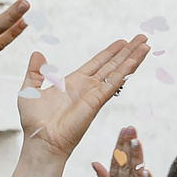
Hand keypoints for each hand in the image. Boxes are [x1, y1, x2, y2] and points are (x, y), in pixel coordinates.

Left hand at [17, 37, 149, 159]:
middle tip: (143, 38)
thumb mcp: (30, 88)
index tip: (123, 42)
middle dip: (128, 51)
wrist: (41, 139)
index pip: (98, 63)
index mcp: (74, 83)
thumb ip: (35, 71)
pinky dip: (125, 70)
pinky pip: (114, 82)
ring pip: (118, 71)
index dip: (111, 52)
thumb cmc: (34, 120)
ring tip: (146, 45)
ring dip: (133, 57)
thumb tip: (38, 54)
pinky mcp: (96, 101)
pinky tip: (135, 60)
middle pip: (113, 64)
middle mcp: (88, 87)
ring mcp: (94, 94)